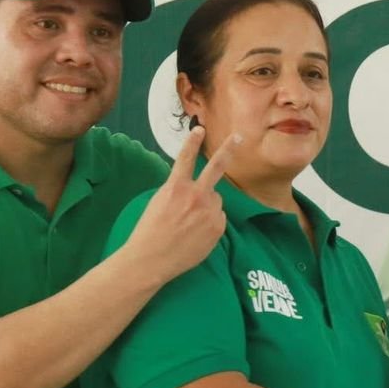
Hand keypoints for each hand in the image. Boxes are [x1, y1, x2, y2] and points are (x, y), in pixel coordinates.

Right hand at [122, 128, 239, 284]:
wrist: (152, 259)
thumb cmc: (149, 232)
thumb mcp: (159, 203)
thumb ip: (179, 192)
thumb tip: (197, 189)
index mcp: (176, 187)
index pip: (186, 158)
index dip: (192, 142)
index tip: (200, 128)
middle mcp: (195, 195)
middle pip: (216, 168)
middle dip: (228, 149)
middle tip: (239, 137)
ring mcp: (209, 211)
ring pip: (216, 200)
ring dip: (208, 206)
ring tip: (190, 224)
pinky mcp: (218, 226)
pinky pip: (218, 217)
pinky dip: (210, 223)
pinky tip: (196, 234)